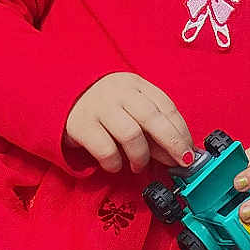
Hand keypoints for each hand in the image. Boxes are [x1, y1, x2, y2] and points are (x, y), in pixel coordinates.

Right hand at [65, 72, 194, 174]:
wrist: (60, 95)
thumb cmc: (104, 105)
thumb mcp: (130, 107)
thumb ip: (153, 128)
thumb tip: (178, 154)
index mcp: (136, 84)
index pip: (165, 106)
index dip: (181, 131)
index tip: (189, 151)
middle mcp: (118, 92)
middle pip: (152, 118)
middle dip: (172, 143)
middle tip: (181, 162)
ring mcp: (99, 107)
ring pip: (131, 135)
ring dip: (141, 156)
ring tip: (139, 165)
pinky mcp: (81, 125)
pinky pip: (106, 150)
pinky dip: (115, 163)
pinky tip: (116, 165)